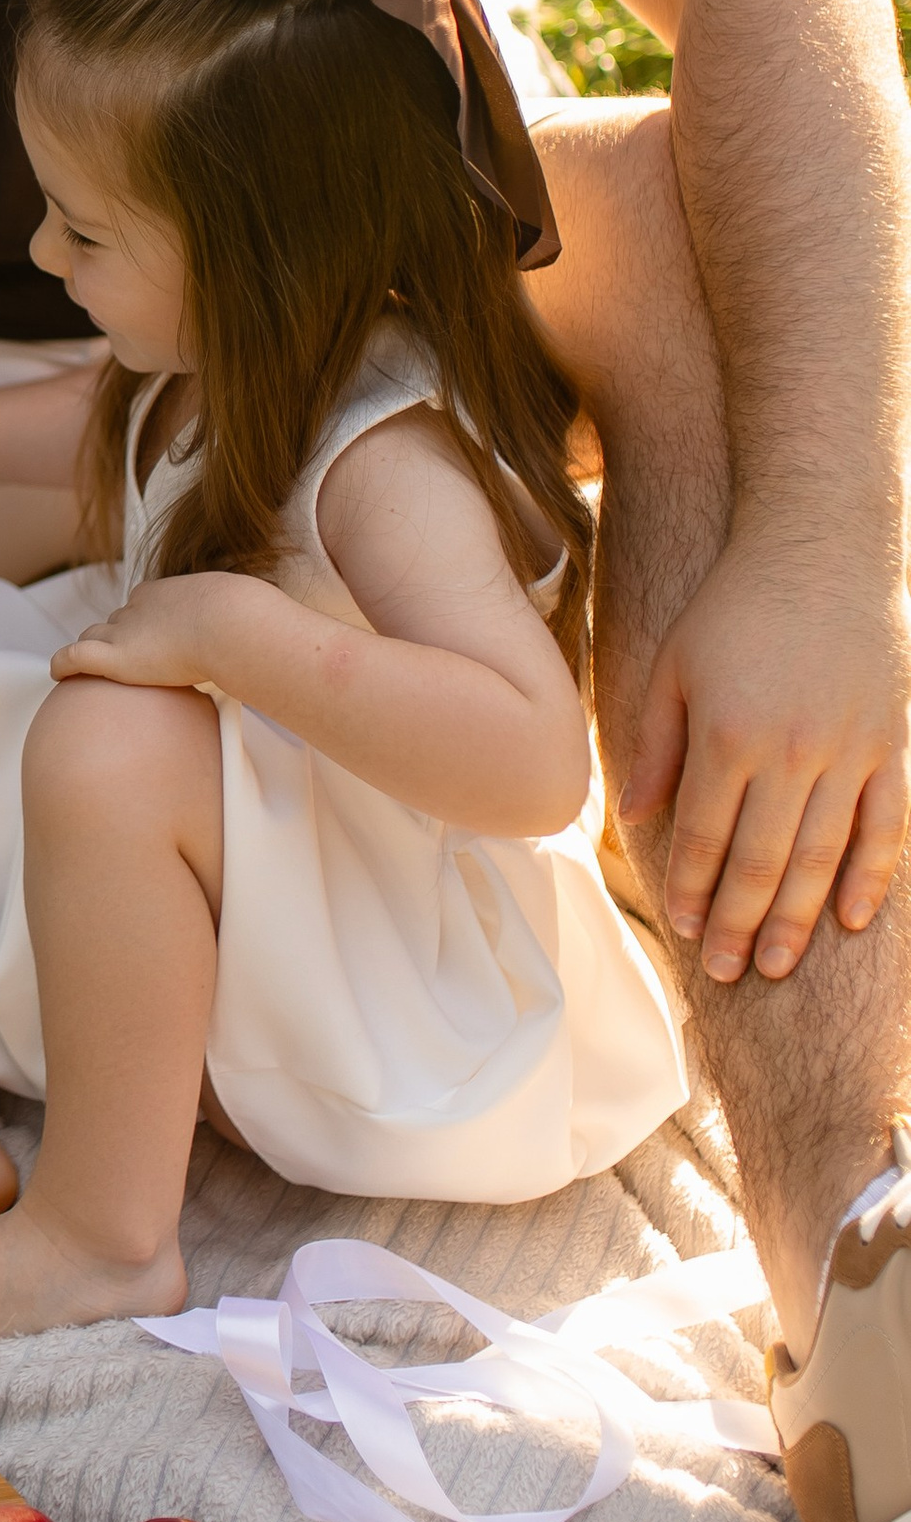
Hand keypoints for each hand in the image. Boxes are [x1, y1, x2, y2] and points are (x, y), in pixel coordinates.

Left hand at [47, 571, 242, 697]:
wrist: (229, 624)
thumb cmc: (242, 622)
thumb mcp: (238, 615)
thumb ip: (235, 625)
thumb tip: (258, 634)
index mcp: (163, 593)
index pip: (141, 604)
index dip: (141, 622)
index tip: (149, 637)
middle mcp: (137, 608)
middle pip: (116, 620)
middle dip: (116, 635)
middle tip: (122, 656)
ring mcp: (123, 631)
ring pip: (94, 635)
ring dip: (92, 648)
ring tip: (88, 667)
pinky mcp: (113, 656)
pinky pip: (75, 657)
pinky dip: (63, 664)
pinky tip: (57, 675)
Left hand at [621, 531, 910, 980]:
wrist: (824, 549)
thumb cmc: (734, 605)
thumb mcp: (673, 665)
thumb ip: (655, 745)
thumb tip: (636, 819)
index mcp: (727, 733)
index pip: (703, 835)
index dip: (690, 889)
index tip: (682, 929)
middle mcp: (791, 750)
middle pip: (760, 861)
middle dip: (738, 923)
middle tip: (727, 972)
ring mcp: (851, 751)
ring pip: (822, 857)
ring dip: (796, 918)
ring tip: (774, 964)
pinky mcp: (894, 744)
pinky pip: (886, 827)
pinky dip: (871, 878)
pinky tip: (851, 921)